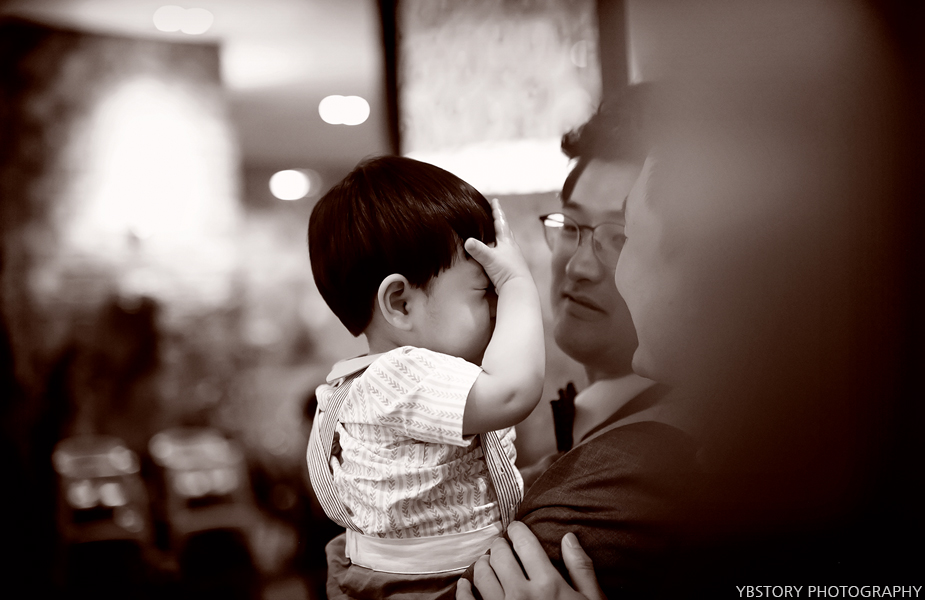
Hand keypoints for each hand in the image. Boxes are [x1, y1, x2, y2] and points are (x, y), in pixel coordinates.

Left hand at [456, 521, 605, 599]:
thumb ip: (581, 569)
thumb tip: (569, 538)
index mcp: (549, 585)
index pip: (526, 544)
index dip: (518, 531)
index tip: (515, 528)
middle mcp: (521, 594)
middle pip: (500, 555)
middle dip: (500, 545)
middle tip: (501, 544)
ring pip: (482, 574)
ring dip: (483, 563)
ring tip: (487, 561)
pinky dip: (463, 590)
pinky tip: (465, 584)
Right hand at [465, 199, 533, 291]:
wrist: (519, 288)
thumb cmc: (506, 272)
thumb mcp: (490, 259)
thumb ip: (478, 250)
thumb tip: (467, 241)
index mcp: (506, 242)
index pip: (500, 222)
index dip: (496, 211)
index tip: (495, 201)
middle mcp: (512, 248)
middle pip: (506, 231)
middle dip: (501, 222)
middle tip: (497, 214)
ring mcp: (513, 258)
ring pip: (506, 243)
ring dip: (501, 237)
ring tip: (497, 234)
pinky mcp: (512, 268)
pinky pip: (504, 255)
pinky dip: (500, 250)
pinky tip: (498, 254)